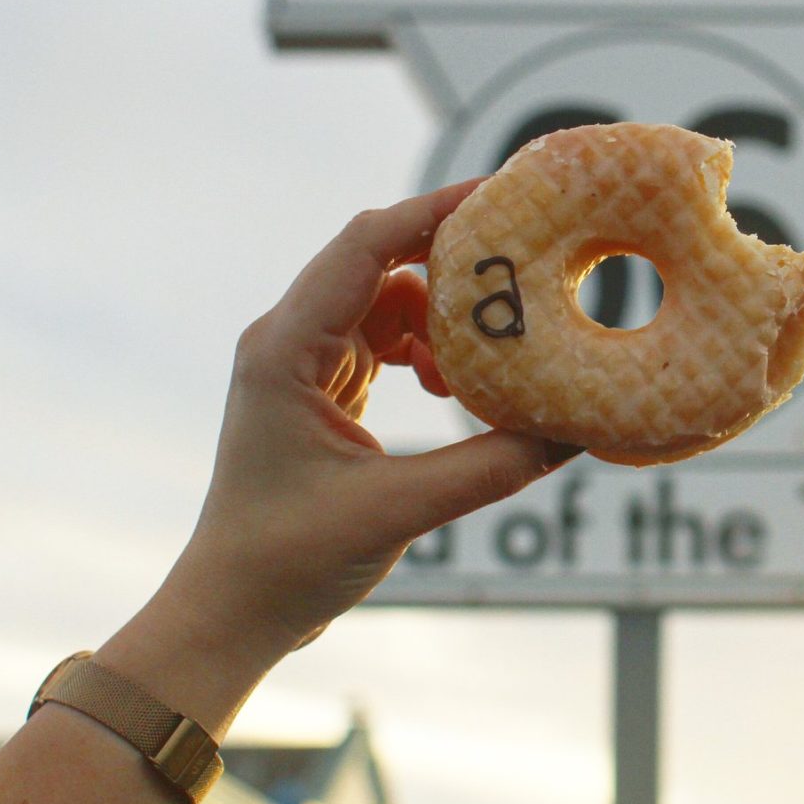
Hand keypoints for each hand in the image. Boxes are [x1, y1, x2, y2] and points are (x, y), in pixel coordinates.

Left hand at [136, 181, 577, 689]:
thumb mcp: (396, 510)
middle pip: (379, 262)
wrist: (231, 610)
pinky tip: (455, 387)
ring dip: (440, 317)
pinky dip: (427, 348)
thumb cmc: (286, 561)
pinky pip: (383, 339)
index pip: (364, 246)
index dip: (430, 211)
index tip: (498, 193)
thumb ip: (488, 468)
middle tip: (521, 261)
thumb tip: (572, 432)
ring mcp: (302, 362)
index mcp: (286, 349)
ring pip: (386, 300)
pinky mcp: (321, 389)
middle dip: (450, 258)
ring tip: (486, 357)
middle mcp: (288, 340)